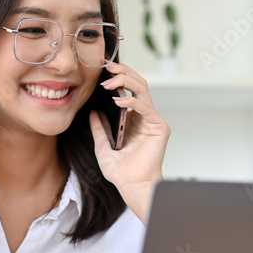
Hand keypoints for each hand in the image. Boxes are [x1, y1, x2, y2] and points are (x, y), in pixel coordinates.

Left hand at [89, 63, 169, 222]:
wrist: (131, 185)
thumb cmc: (120, 171)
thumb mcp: (102, 145)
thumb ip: (99, 128)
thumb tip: (92, 112)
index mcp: (134, 119)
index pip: (128, 89)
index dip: (117, 77)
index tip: (101, 70)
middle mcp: (145, 116)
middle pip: (138, 84)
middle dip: (123, 72)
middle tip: (107, 67)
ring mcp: (153, 120)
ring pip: (143, 90)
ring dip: (126, 81)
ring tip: (109, 81)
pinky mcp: (159, 127)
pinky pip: (146, 107)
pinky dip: (132, 101)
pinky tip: (118, 100)